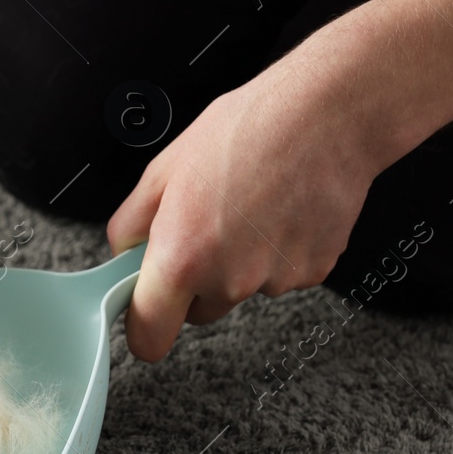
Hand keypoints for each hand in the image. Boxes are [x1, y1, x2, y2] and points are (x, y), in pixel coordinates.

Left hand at [107, 31, 398, 360]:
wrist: (328, 115)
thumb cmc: (249, 129)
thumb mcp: (165, 168)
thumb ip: (132, 223)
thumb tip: (124, 253)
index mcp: (182, 258)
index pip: (150, 338)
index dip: (144, 328)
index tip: (146, 314)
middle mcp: (228, 281)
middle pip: (198, 311)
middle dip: (195, 282)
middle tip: (208, 225)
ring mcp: (274, 281)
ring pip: (241, 290)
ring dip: (240, 263)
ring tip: (251, 205)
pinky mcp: (312, 273)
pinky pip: (280, 276)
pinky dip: (278, 252)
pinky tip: (281, 210)